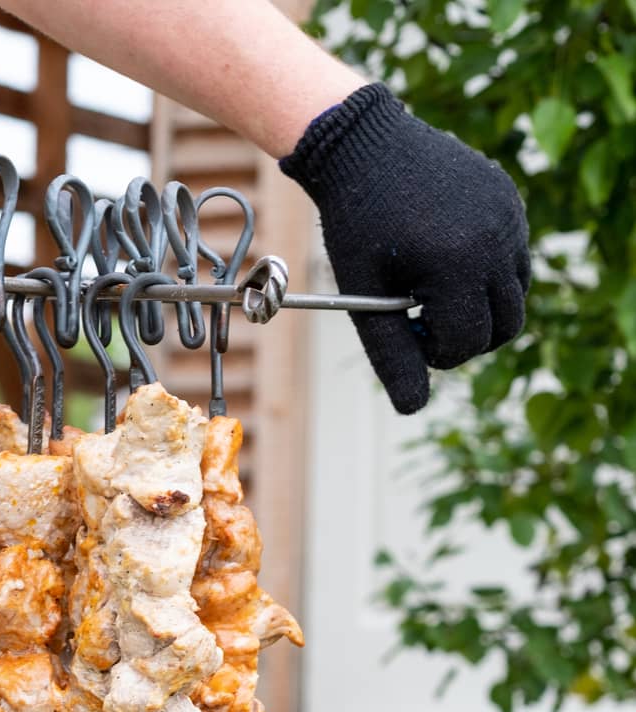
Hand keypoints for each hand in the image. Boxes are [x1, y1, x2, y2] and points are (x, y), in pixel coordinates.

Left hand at [280, 83, 529, 413]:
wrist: (363, 143)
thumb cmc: (355, 223)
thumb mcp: (365, 295)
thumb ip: (392, 354)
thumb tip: (413, 408)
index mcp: (457, 264)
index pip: (468, 342)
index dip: (437, 352)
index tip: (408, 331)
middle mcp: (495, 240)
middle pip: (504, 327)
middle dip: (467, 337)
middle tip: (423, 319)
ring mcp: (509, 217)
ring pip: (515, 296)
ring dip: (481, 308)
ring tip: (432, 288)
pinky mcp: (510, 202)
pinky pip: (514, 259)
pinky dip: (488, 274)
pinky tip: (445, 256)